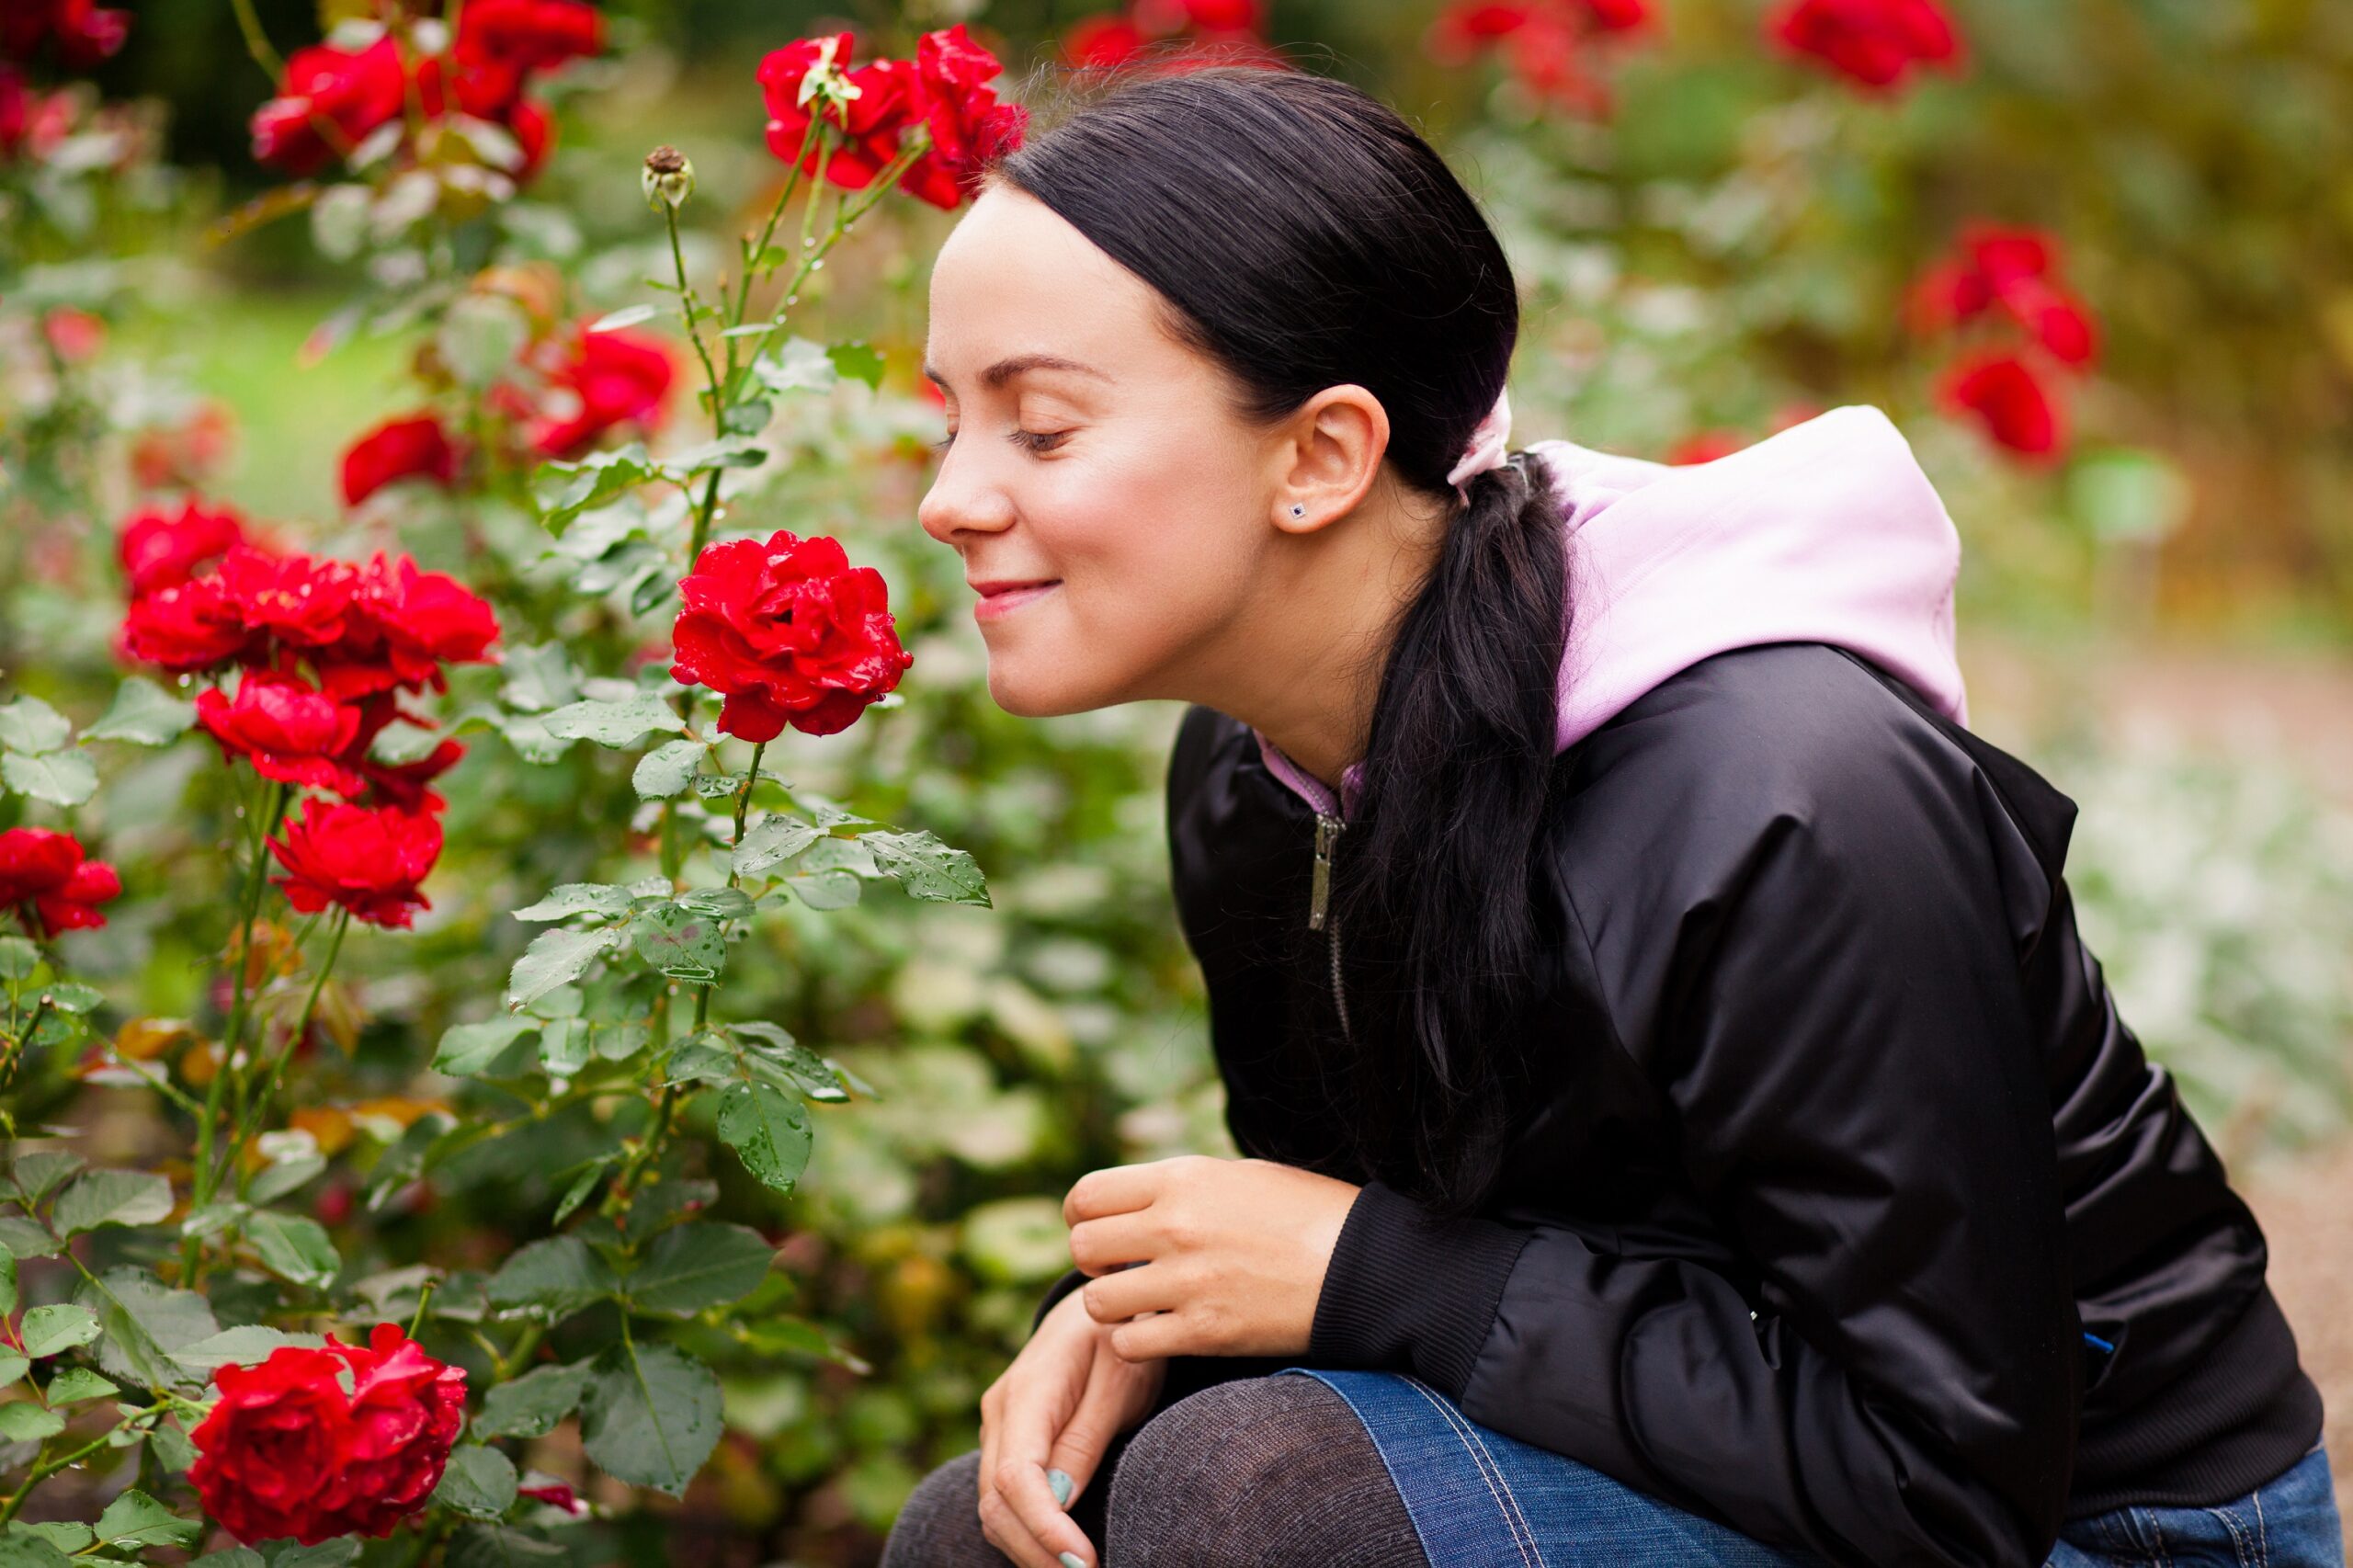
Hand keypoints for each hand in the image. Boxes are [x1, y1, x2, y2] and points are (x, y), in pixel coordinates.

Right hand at [978, 1287, 1165, 1567]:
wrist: (1096, 1308)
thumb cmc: (1119, 1338)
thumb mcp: (1121, 1378)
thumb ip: (1087, 1436)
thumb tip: (1059, 1499)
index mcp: (1028, 1392)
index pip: (1015, 1476)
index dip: (1043, 1527)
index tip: (1083, 1561)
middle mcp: (999, 1413)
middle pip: (996, 1503)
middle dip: (1037, 1552)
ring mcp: (997, 1429)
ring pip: (993, 1508)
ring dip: (1030, 1550)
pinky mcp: (1006, 1443)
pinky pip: (1004, 1500)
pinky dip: (1027, 1533)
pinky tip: (1061, 1550)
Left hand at [1064, 1154, 1361, 1360]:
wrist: (1365, 1267)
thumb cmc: (1308, 1216)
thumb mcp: (1241, 1175)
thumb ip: (1181, 1186)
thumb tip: (1136, 1199)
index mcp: (1183, 1178)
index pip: (1086, 1195)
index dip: (1081, 1218)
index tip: (1101, 1233)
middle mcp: (1176, 1225)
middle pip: (1081, 1247)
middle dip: (1094, 1264)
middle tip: (1121, 1272)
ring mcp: (1188, 1281)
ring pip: (1096, 1302)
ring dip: (1112, 1308)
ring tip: (1143, 1306)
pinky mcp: (1205, 1332)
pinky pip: (1129, 1344)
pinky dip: (1136, 1343)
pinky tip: (1163, 1333)